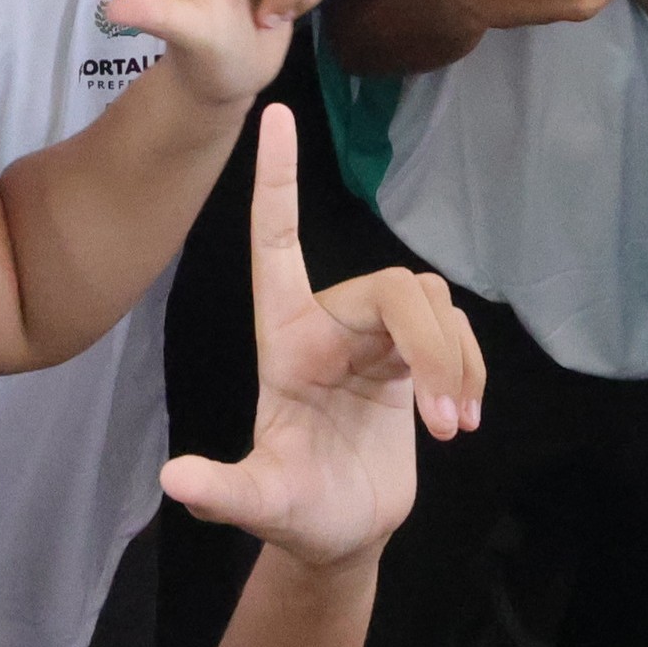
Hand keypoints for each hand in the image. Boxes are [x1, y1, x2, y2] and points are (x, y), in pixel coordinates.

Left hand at [157, 113, 476, 566]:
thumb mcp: (260, 504)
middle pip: (393, 288)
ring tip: (454, 427)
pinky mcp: (417, 359)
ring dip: (456, 364)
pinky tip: (464, 421)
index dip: (276, 180)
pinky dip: (471, 372)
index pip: (277, 242)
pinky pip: (456, 333)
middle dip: (431, 347)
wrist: (344, 533)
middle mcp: (331, 325)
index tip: (275, 113)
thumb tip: (176, 482)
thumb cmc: (295, 510)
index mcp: (285, 339)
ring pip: (431, 306)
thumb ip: (223, 492)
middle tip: (447, 419)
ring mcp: (377, 339)